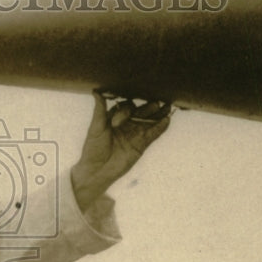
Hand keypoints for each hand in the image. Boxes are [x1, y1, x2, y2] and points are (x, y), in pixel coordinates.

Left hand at [70, 90, 172, 211]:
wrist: (97, 170)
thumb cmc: (93, 147)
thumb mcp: (96, 127)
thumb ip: (100, 109)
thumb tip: (96, 91)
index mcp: (116, 117)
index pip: (126, 107)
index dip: (125, 111)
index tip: (117, 123)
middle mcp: (127, 123)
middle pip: (142, 111)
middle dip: (148, 107)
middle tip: (155, 103)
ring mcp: (135, 133)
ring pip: (150, 121)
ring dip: (159, 114)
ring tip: (168, 106)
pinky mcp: (142, 144)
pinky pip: (153, 134)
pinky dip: (160, 127)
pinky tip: (167, 120)